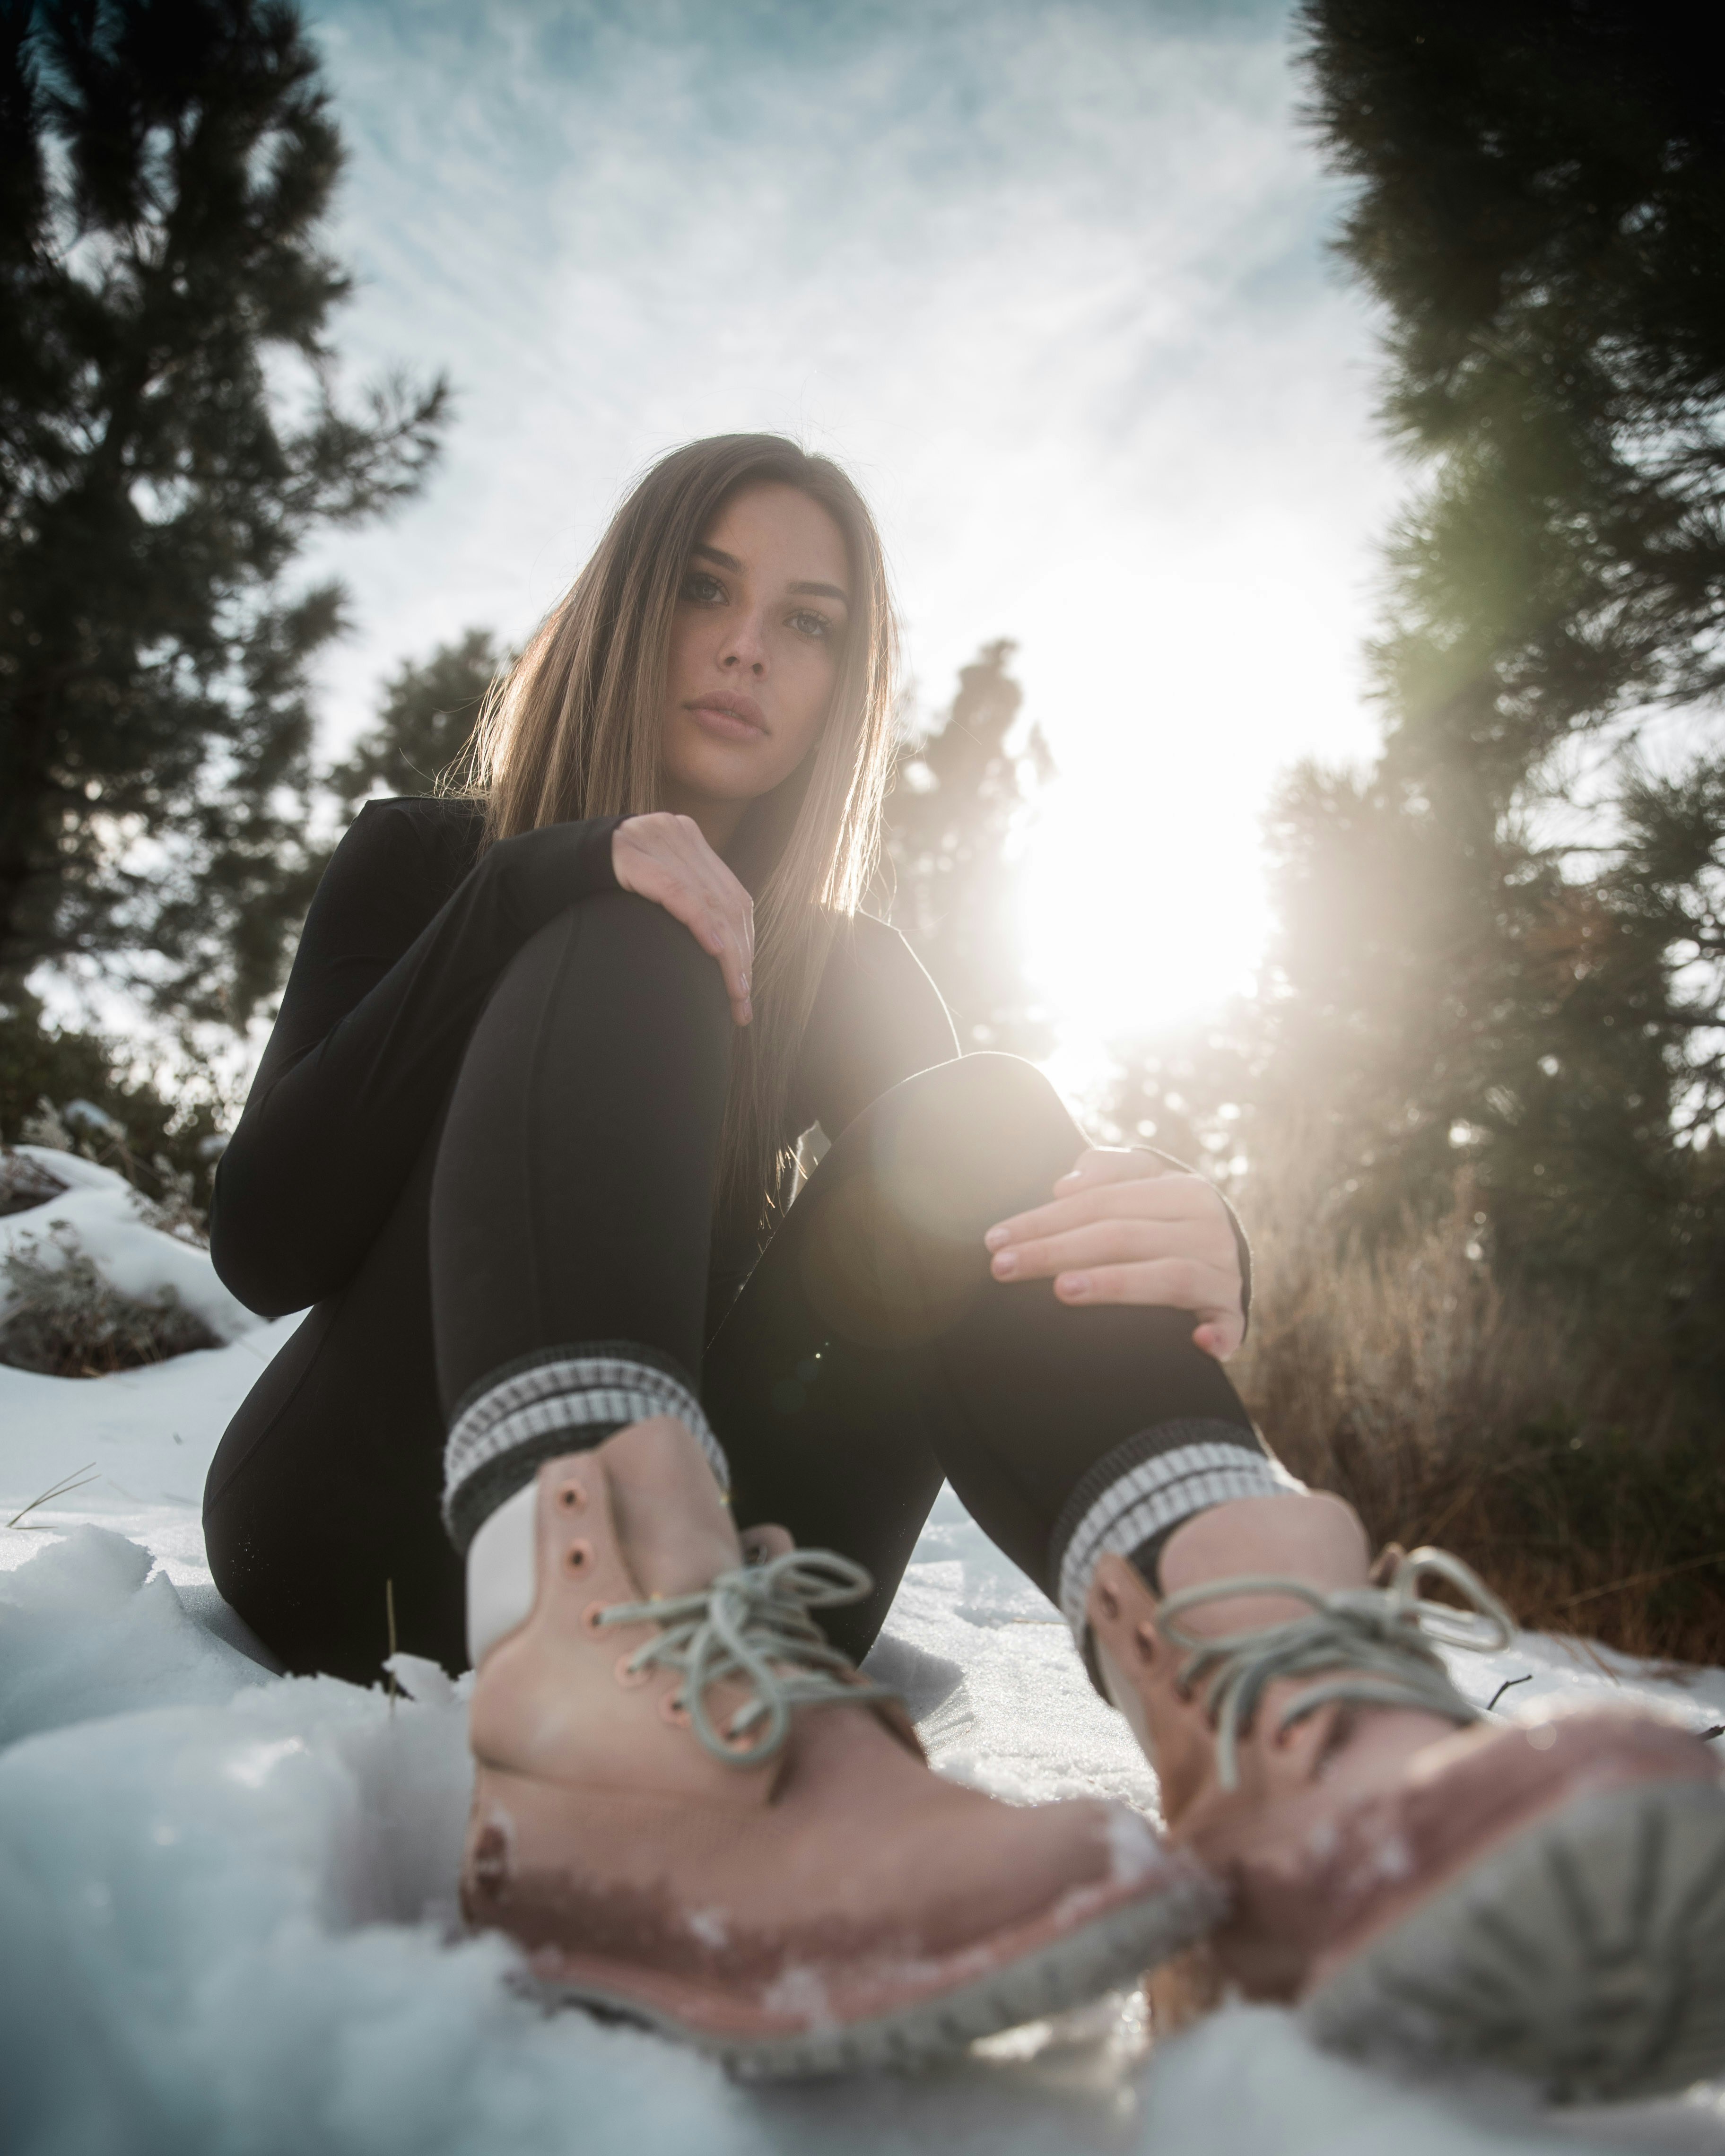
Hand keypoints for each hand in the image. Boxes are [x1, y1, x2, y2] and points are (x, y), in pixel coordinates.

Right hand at [611, 813, 753, 1023]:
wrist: (546, 866)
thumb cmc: (598, 889)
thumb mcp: (650, 885)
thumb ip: (683, 897)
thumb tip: (721, 944)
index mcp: (687, 838)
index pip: (734, 896)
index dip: (746, 942)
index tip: (746, 986)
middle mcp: (676, 831)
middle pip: (728, 902)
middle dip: (740, 958)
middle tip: (742, 1003)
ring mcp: (655, 839)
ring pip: (710, 901)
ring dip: (727, 955)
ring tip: (734, 994)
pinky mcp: (632, 854)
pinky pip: (677, 891)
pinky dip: (701, 923)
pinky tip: (714, 951)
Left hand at [983, 1147, 1244, 1359]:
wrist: (1231, 1257)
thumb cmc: (1169, 1219)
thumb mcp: (1147, 1183)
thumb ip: (1109, 1170)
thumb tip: (1065, 1185)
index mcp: (1185, 1191)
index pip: (1101, 1201)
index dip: (1045, 1219)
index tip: (996, 1240)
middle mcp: (1209, 1228)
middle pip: (1121, 1236)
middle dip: (1055, 1251)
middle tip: (1003, 1268)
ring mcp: (1224, 1273)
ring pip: (1166, 1276)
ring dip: (1115, 1284)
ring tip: (1063, 1290)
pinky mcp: (1234, 1314)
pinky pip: (1228, 1326)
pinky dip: (1217, 1335)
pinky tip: (1197, 1343)